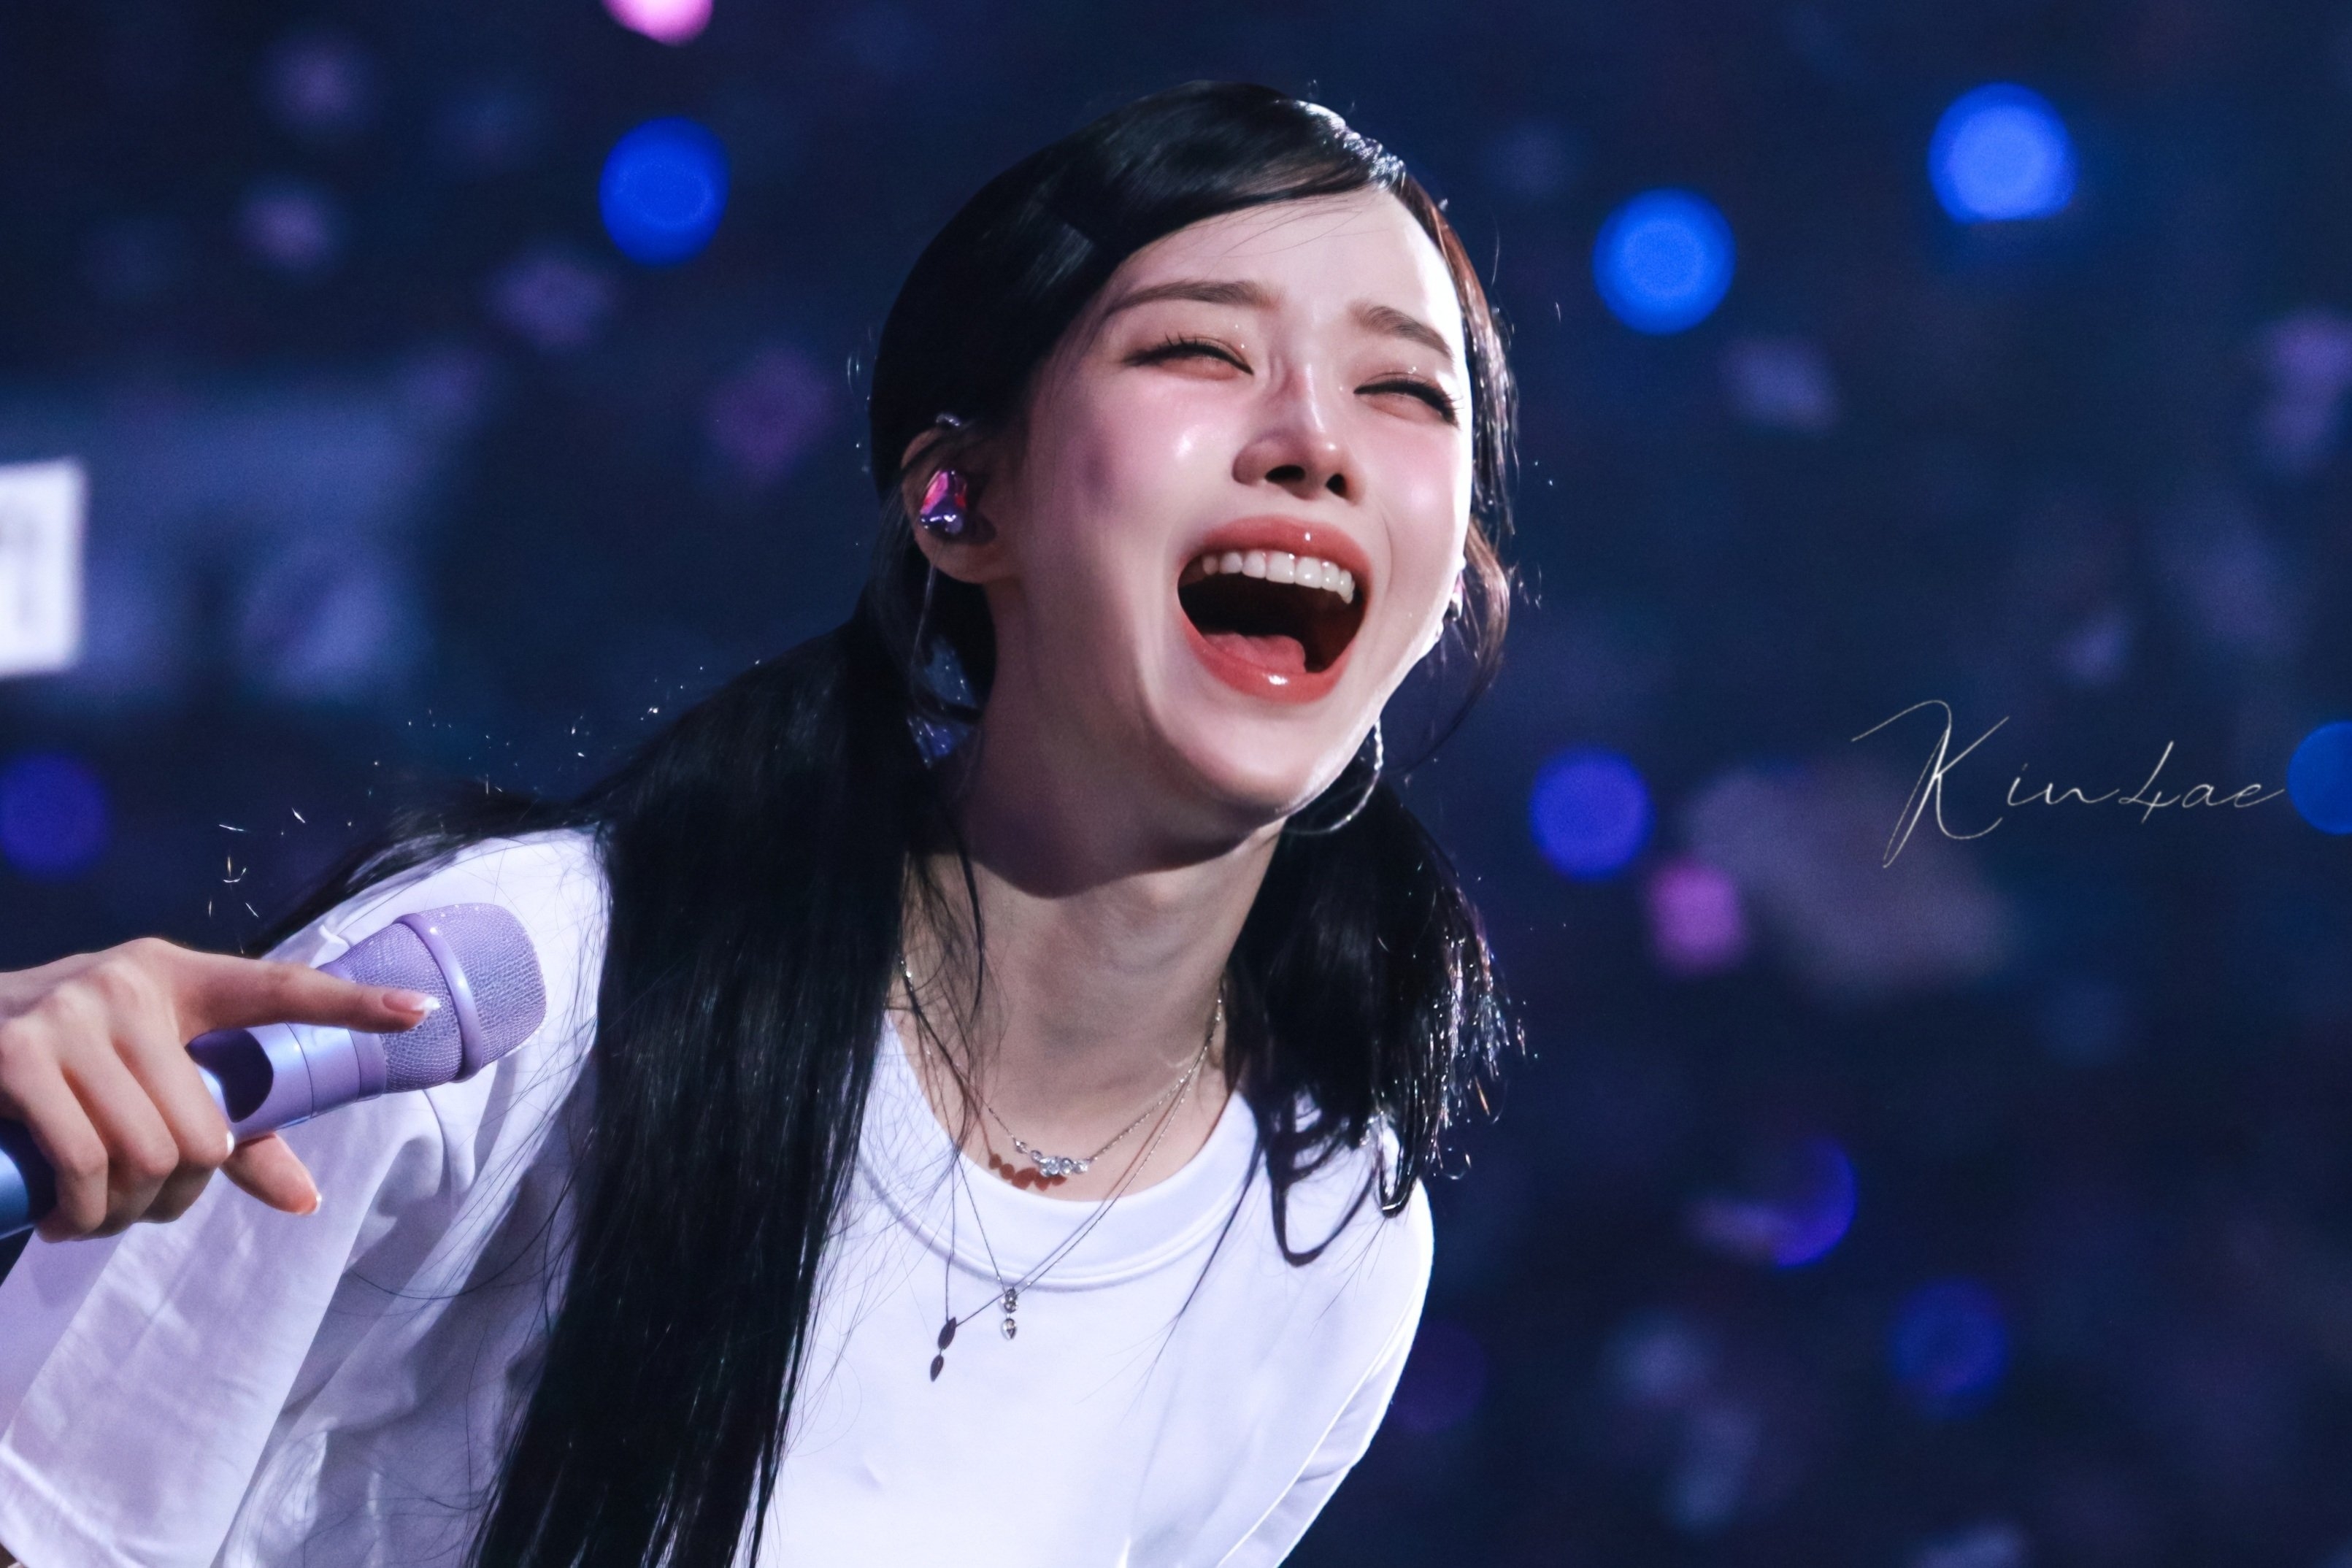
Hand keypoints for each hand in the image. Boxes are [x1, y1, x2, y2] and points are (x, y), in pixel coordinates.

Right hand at [0, 939, 432, 1240]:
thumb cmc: (58, 1063)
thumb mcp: (137, 1069)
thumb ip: (223, 1127)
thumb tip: (306, 1199)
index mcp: (175, 976)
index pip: (277, 987)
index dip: (350, 1002)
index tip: (418, 1012)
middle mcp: (128, 984)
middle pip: (207, 1130)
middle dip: (177, 1192)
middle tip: (141, 1206)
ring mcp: (69, 1015)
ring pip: (150, 1153)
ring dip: (126, 1212)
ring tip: (98, 1216)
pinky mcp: (15, 1056)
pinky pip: (87, 1162)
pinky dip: (85, 1213)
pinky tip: (67, 1220)